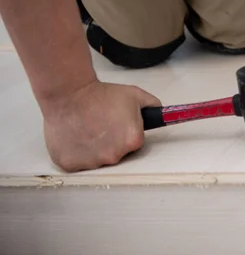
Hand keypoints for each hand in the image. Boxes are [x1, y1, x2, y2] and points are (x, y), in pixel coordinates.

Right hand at [40, 80, 160, 171]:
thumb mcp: (135, 95)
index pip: (135, 143)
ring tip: (87, 129)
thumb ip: (153, 106)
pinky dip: (76, 153)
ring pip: (97, 160)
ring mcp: (92, 162)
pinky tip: (75, 137)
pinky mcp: (70, 164)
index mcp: (132, 141)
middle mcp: (114, 156)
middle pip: (117, 154)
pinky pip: (78, 163)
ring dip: (93, 149)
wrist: (69, 93)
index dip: (127, 132)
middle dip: (111, 142)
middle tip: (101, 125)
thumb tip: (162, 113)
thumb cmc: (100, 94)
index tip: (118, 125)